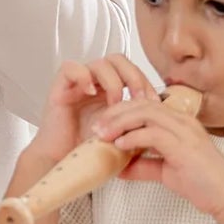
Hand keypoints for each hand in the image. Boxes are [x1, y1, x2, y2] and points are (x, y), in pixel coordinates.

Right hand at [33, 54, 156, 161]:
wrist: (63, 162)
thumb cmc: (89, 151)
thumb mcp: (123, 134)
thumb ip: (138, 121)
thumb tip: (164, 115)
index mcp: (109, 91)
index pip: (131, 70)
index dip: (145, 81)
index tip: (154, 102)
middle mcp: (94, 83)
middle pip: (118, 60)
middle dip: (134, 77)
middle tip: (139, 99)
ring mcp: (76, 84)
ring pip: (99, 62)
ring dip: (113, 81)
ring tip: (115, 103)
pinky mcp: (59, 88)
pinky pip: (71, 68)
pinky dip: (83, 76)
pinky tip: (91, 93)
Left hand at [91, 98, 223, 219]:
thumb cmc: (201, 183)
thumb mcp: (165, 171)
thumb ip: (143, 166)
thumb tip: (118, 168)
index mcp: (179, 122)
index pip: (144, 105)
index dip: (120, 111)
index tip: (101, 124)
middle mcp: (182, 121)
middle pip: (141, 104)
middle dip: (114, 113)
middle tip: (96, 127)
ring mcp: (185, 131)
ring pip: (145, 114)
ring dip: (119, 122)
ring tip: (102, 135)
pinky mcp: (185, 146)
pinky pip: (153, 134)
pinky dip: (133, 138)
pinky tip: (120, 145)